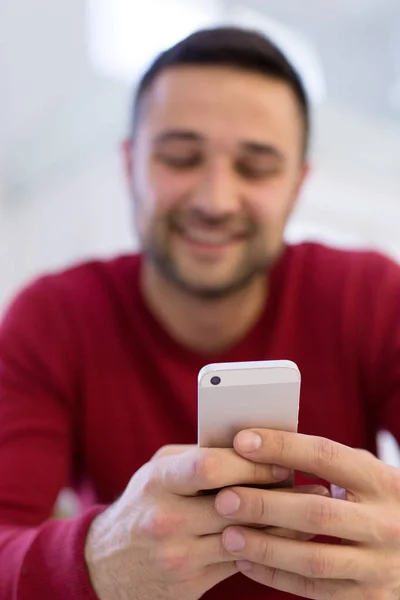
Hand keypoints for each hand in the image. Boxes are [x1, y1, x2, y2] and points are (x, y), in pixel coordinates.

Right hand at [84, 444, 291, 599]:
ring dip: (284, 524)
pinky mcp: (189, 583)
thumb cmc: (143, 504)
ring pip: (246, 537)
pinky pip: (240, 562)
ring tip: (312, 510)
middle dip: (277, 494)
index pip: (209, 466)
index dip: (251, 463)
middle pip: (235, 504)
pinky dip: (268, 547)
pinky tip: (289, 536)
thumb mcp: (158, 472)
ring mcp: (177, 555)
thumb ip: (198, 457)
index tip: (282, 460)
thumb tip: (254, 447)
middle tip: (310, 485)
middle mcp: (165, 519)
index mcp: (159, 481)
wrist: (104, 566)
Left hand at [217, 428, 399, 598]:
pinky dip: (276, 576)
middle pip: (316, 512)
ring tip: (228, 535)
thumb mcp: (372, 476)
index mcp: (383, 482)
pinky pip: (315, 589)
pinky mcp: (370, 599)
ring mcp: (379, 565)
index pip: (326, 456)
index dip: (282, 447)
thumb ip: (333, 462)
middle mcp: (385, 523)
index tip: (242, 441)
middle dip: (265, 505)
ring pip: (313, 558)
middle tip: (224, 498)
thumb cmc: (384, 503)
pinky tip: (245, 563)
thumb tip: (269, 443)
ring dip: (265, 547)